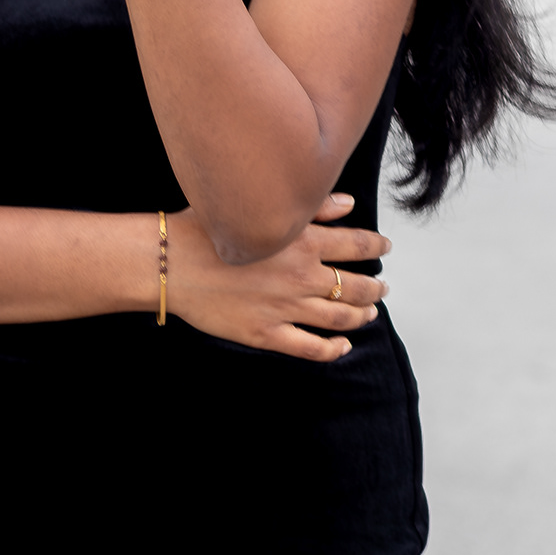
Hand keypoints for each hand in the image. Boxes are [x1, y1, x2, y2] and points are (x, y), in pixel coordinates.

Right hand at [165, 194, 388, 361]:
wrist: (171, 264)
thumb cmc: (207, 229)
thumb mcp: (258, 208)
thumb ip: (310, 208)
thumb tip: (349, 205)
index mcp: (302, 242)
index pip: (356, 245)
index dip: (376, 246)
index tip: (384, 247)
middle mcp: (300, 277)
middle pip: (355, 286)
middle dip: (374, 288)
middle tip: (382, 287)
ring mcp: (285, 308)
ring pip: (339, 317)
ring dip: (361, 315)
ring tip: (369, 313)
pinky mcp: (266, 334)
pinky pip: (311, 348)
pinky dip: (333, 349)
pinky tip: (343, 345)